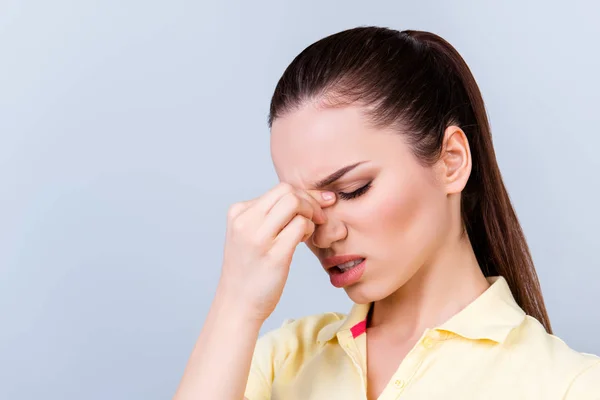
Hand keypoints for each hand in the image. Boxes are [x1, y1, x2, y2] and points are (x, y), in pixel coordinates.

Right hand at [217, 183, 335, 322]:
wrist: (237, 305)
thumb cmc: (249, 271)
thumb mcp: (249, 235)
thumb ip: (268, 216)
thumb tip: (303, 197)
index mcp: (239, 212)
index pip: (278, 189)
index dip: (304, 194)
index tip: (319, 203)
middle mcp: (245, 221)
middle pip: (287, 191)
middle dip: (311, 200)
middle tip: (320, 216)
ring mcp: (258, 238)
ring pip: (294, 203)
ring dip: (311, 213)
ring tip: (310, 230)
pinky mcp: (274, 255)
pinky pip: (300, 226)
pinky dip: (309, 229)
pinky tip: (306, 240)